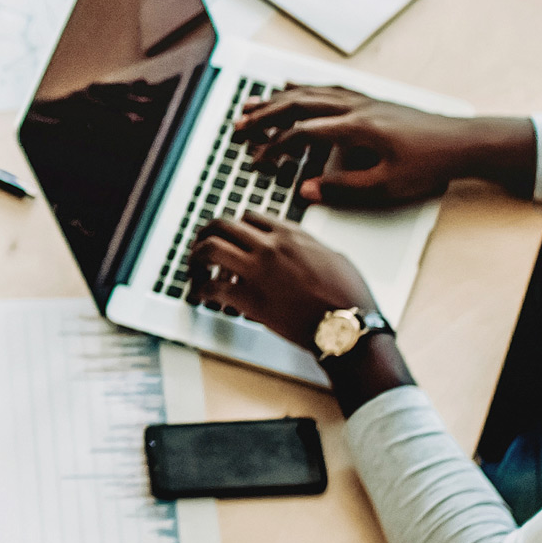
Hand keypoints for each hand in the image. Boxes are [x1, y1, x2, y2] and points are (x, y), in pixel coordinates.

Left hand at [193, 208, 377, 338]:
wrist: (346, 325)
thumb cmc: (346, 296)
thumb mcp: (333, 256)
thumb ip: (309, 246)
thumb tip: (300, 247)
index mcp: (291, 234)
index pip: (249, 217)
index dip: (235, 227)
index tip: (230, 237)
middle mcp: (270, 246)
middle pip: (222, 225)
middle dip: (206, 234)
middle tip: (201, 247)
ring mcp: (258, 271)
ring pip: (210, 249)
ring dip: (196, 258)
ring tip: (195, 269)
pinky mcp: (249, 299)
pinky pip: (212, 288)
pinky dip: (200, 290)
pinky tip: (200, 295)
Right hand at [236, 84, 495, 207]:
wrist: (465, 143)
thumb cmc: (432, 164)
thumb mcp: (388, 185)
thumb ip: (345, 188)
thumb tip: (307, 190)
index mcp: (358, 128)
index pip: (304, 132)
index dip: (275, 145)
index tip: (257, 159)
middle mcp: (358, 107)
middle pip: (300, 104)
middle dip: (266, 115)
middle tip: (239, 126)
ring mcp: (365, 100)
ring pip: (313, 92)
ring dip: (280, 99)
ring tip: (254, 103)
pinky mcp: (372, 101)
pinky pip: (329, 88)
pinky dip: (306, 87)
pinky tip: (295, 87)